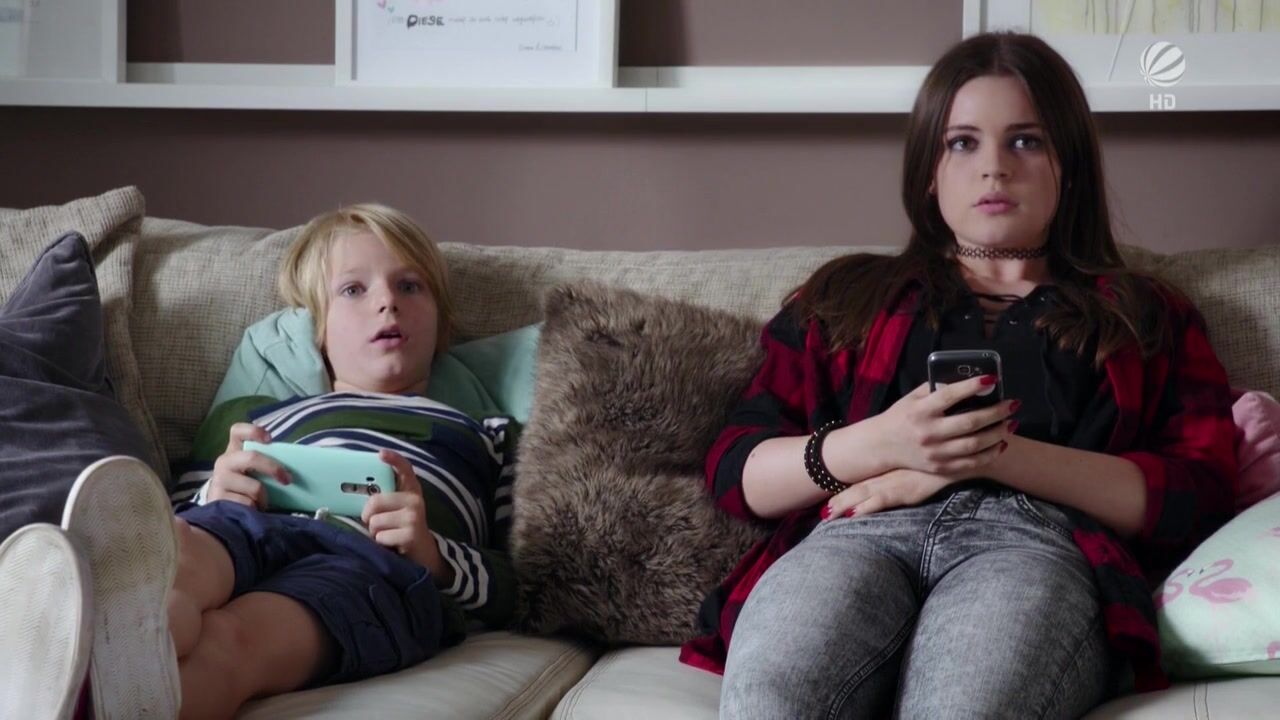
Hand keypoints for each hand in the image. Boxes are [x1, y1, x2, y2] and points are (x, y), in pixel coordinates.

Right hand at [208, 423, 289, 508]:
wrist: (223, 510)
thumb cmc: (245, 485)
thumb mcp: (253, 471)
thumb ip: (264, 462)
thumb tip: (292, 466)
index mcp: (234, 450)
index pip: (237, 431)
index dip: (254, 431)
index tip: (270, 439)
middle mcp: (224, 462)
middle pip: (252, 457)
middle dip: (273, 468)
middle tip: (287, 480)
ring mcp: (219, 480)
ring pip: (255, 487)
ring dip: (264, 498)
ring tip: (260, 502)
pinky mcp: (218, 500)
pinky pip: (248, 504)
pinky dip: (255, 509)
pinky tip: (250, 510)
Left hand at [361, 450, 447, 579]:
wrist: (423, 555)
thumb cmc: (402, 531)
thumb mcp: (396, 512)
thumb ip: (384, 501)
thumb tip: (360, 497)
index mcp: (411, 491)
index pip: (405, 469)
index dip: (394, 459)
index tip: (381, 454)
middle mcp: (415, 500)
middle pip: (374, 501)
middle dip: (368, 517)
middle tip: (377, 525)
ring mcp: (414, 516)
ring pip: (375, 522)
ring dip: (375, 533)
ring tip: (388, 536)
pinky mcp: (411, 533)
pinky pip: (381, 537)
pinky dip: (382, 544)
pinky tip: (393, 545)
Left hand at [820, 468, 956, 519]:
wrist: (962, 456)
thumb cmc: (942, 457)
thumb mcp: (919, 459)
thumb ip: (906, 463)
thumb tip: (897, 471)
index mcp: (890, 465)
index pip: (862, 478)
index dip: (844, 488)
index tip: (827, 497)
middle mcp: (889, 473)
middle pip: (857, 487)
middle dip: (839, 500)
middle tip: (823, 512)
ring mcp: (896, 481)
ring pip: (864, 494)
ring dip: (845, 505)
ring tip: (829, 515)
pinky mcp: (907, 491)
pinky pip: (882, 500)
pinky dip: (867, 507)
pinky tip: (854, 514)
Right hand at [868, 376, 1016, 476]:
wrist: (883, 446)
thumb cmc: (901, 416)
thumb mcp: (912, 398)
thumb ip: (936, 389)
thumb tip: (966, 382)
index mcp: (920, 411)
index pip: (949, 395)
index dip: (972, 386)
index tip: (992, 380)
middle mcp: (928, 432)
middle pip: (969, 422)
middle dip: (996, 412)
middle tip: (1013, 404)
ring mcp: (935, 453)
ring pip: (975, 444)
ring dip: (998, 433)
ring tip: (1012, 423)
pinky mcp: (940, 468)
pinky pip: (971, 463)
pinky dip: (990, 454)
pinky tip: (1001, 443)